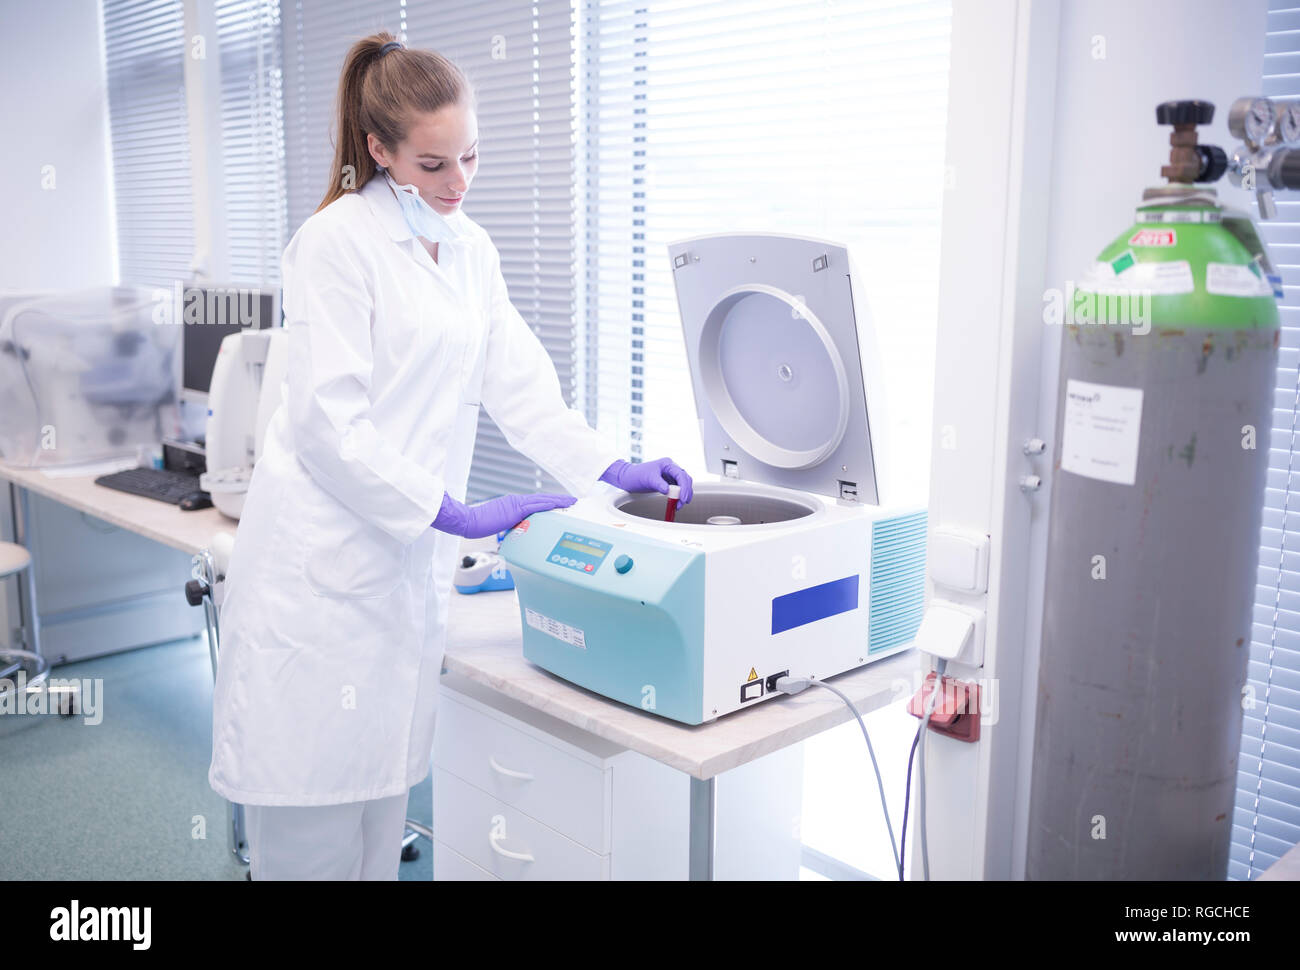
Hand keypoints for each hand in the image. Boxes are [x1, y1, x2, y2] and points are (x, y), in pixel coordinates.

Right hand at [432, 492, 575, 538]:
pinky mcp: (516, 508)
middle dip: (558, 500)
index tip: (560, 504)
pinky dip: (550, 504)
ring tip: (571, 501)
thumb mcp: (497, 525)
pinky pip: (537, 505)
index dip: (548, 502)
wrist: (469, 521)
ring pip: (542, 500)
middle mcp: (517, 501)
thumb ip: (508, 526)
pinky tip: (560, 504)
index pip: (535, 503)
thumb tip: (514, 533)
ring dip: (558, 501)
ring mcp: (517, 503)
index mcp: (513, 505)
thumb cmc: (479, 524)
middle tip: (572, 500)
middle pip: (542, 499)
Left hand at [599, 457, 693, 503]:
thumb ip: (659, 484)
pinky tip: (676, 503)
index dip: (684, 486)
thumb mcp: (648, 479)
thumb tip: (668, 491)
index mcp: (667, 464)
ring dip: (683, 495)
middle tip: (682, 503)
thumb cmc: (636, 475)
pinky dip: (678, 496)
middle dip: (685, 492)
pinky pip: (677, 489)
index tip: (682, 497)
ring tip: (678, 505)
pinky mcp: (667, 483)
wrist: (628, 478)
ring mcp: (670, 476)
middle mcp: (670, 469)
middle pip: (685, 480)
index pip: (681, 475)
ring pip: (683, 485)